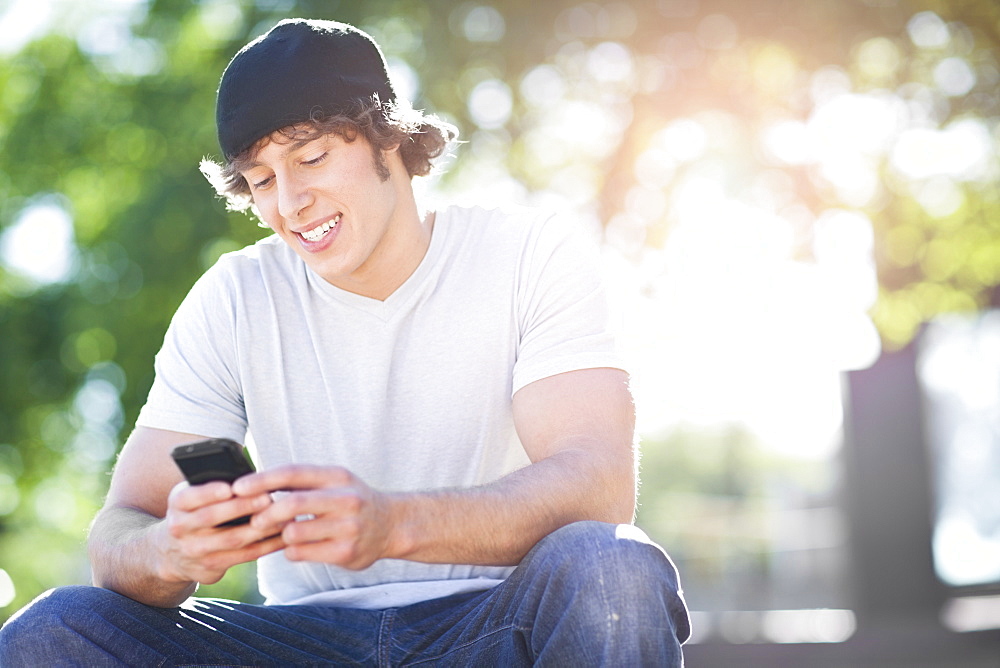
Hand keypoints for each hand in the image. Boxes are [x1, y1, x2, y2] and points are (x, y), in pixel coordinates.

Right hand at [156, 480, 284, 584]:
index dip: (209, 492)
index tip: (230, 488)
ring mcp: (194, 551)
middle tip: (267, 498)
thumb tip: (251, 476)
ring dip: (260, 528)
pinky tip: (283, 536)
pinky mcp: (211, 567)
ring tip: (283, 517)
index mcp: (178, 504)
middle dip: (242, 507)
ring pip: (231, 539)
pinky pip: (243, 556)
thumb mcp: (194, 496)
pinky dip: (266, 546)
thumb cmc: (196, 512)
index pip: (189, 497)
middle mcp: (180, 528)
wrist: (174, 552)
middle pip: (212, 517)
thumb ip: (214, 485)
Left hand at [233, 465, 393, 569]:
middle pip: (293, 503)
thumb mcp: (333, 481)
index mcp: (338, 477)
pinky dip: (291, 550)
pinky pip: (301, 553)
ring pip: (294, 532)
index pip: (294, 473)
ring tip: (283, 533)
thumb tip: (255, 484)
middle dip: (266, 513)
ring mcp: (348, 527)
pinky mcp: (346, 552)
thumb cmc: (351, 500)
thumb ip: (301, 482)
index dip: (263, 480)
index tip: (238, 487)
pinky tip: (298, 546)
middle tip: (254, 520)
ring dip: (280, 535)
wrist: (391, 525)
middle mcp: (346, 499)